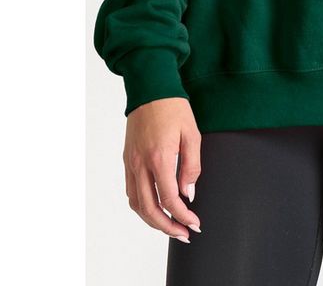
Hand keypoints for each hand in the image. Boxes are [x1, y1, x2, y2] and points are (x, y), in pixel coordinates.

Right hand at [123, 97, 201, 242]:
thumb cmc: (173, 107)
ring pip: (137, 204)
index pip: (170, 198)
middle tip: (184, 234)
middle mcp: (141, 163)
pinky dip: (142, 206)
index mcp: (159, 157)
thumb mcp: (192, 133)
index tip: (194, 223)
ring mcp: (131, 162)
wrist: (150, 88)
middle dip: (167, 226)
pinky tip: (155, 208)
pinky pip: (131, 191)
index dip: (183, 215)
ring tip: (170, 226)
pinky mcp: (127, 159)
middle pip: (150, 208)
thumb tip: (189, 192)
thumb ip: (192, 165)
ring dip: (153, 220)